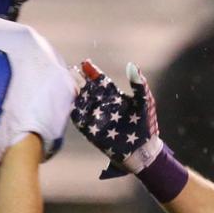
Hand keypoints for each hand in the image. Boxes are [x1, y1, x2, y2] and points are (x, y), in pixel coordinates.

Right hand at [71, 60, 162, 178]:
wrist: (143, 149)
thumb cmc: (146, 124)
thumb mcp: (145, 101)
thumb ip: (139, 84)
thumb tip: (132, 65)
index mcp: (113, 95)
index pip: (99, 80)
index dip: (92, 71)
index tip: (86, 63)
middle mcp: (101, 104)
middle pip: (86, 88)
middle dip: (78, 79)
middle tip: (71, 69)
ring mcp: (95, 117)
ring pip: (80, 101)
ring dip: (74, 93)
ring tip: (67, 83)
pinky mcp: (91, 130)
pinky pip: (78, 118)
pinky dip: (74, 111)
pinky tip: (71, 103)